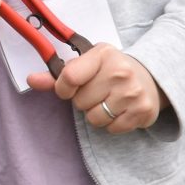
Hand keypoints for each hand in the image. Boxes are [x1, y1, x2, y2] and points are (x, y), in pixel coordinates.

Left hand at [26, 42, 164, 131]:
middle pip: (80, 103)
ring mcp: (133, 93)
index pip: (69, 77)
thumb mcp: (88, 64)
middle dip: (84, 101)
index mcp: (103, 55)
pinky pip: (112, 129)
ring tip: (109, 102)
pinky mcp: (143, 111)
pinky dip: (112, 124)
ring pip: (95, 119)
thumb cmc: (112, 70)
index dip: (63, 88)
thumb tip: (32, 80)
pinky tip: (120, 110)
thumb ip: (59, 74)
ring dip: (97, 115)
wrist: (152, 77)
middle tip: (98, 92)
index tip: (69, 88)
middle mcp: (120, 72)